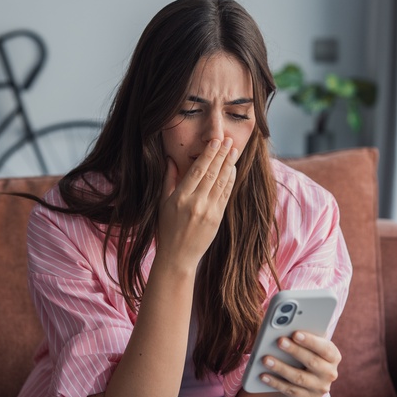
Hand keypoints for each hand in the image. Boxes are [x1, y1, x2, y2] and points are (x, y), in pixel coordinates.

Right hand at [157, 137, 239, 267]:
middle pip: (211, 174)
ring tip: (234, 150)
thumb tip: (170, 159)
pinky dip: (230, 180)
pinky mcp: (217, 219)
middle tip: (228, 140)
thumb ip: (168, 180)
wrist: (178, 256)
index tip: (215, 142)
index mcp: (180, 198)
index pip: (197, 171)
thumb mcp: (162, 203)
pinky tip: (232, 169)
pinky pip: (225, 195)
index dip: (208, 155)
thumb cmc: (167, 229)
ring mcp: (208, 211)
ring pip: (221, 182)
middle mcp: (195, 203)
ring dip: (228, 165)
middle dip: (221, 155)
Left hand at [258, 331, 340, 396]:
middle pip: (312, 362)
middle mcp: (330, 373)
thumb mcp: (311, 343)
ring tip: (265, 359)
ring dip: (281, 368)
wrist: (311, 377)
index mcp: (333, 356)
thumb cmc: (308, 351)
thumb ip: (304, 335)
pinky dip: (275, 383)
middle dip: (294, 351)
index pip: (324, 348)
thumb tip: (286, 327)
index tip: (295, 333)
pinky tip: (263, 375)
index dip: (310, 341)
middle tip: (279, 341)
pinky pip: (290, 390)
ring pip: (299, 378)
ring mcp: (320, 388)